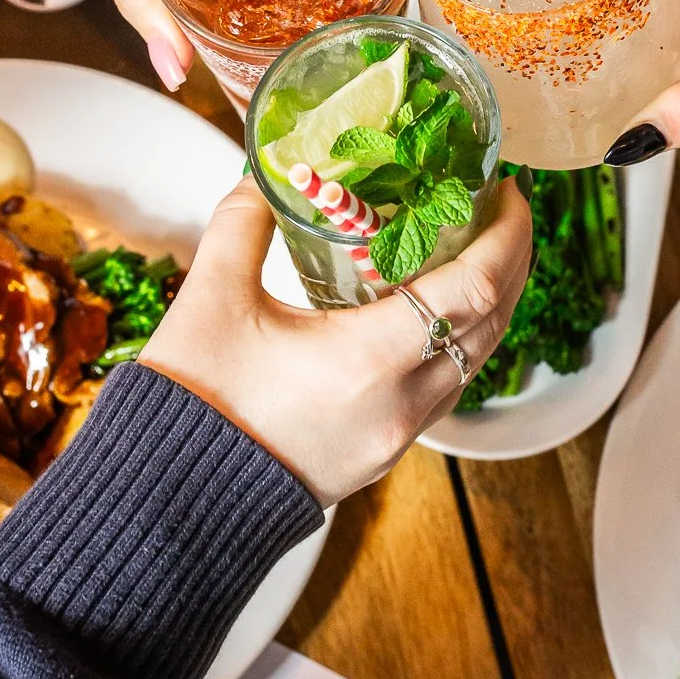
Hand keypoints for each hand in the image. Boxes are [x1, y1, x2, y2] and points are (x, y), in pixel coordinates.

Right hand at [139, 176, 532, 504]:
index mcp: (368, 359)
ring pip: (474, 361)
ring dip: (489, 303)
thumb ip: (242, 223)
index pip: (473, 288)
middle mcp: (400, 403)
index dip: (505, 234)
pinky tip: (436, 311)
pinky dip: (459, 341)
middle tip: (501, 206)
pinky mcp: (382, 454)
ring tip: (479, 250)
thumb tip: (264, 174)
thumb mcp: (210, 297)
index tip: (506, 190)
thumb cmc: (192, 402)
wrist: (170, 504)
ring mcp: (396, 436)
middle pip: (490, 323)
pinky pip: (446, 389)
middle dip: (509, 260)